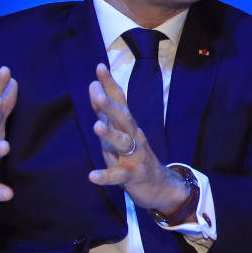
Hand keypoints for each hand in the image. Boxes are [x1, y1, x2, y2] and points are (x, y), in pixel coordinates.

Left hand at [87, 64, 187, 213]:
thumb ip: (106, 113)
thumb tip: (94, 87)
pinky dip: (106, 176)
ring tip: (96, 127)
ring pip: (123, 143)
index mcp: (129, 125)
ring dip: (110, 135)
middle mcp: (134, 136)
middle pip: (124, 118)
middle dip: (110, 106)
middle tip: (97, 94)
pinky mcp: (133, 175)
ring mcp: (135, 156)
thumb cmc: (133, 155)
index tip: (100, 67)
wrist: (158, 185)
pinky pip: (119, 175)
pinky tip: (92, 176)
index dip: (110, 84)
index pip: (120, 101)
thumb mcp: (119, 132)